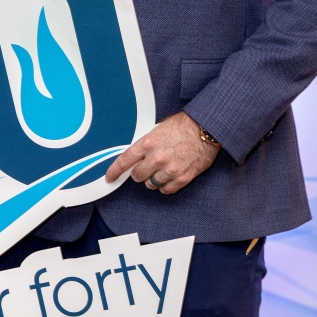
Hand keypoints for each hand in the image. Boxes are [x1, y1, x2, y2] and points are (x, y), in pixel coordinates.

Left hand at [105, 111, 219, 194]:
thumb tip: (135, 156)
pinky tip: (169, 176)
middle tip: (146, 166)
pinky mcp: (183, 177)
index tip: (110, 177)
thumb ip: (146, 144)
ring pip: (151, 184)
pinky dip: (165, 185)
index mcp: (148, 143)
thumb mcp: (158, 129)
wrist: (206, 128)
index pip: (124, 161)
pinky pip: (166, 190)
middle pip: (137, 176)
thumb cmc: (183, 126)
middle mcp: (157, 157)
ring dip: (153, 179)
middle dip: (139, 172)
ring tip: (161, 169)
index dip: (114, 171)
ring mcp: (170, 169)